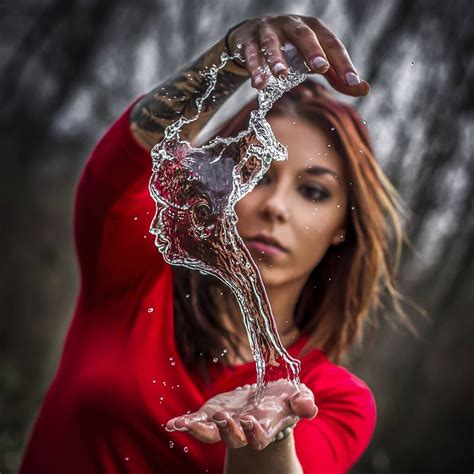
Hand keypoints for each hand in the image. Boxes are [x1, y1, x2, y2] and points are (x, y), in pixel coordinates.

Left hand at [165, 380, 317, 449]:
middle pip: (233, 438)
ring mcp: (225, 424)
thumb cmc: (283, 399)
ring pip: (210, 434)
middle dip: (227, 430)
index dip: (256, 432)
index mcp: (265, 427)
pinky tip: (172, 424)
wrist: (265, 400)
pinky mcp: (211, 414)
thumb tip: (308, 407)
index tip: (251, 420)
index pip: (260, 437)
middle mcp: (243, 430)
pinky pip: (196, 421)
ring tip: (183, 425)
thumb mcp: (297, 396)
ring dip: (198, 430)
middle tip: (223, 417)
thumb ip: (303, 402)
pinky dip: (184, 423)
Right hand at [227, 14, 369, 95]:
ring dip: (276, 58)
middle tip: (321, 68)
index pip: (332, 44)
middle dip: (312, 50)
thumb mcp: (316, 62)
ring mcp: (269, 30)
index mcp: (314, 29)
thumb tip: (364, 90)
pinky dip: (254, 68)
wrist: (254, 37)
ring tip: (280, 76)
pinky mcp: (248, 40)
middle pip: (304, 35)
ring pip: (272, 42)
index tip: (353, 82)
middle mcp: (292, 25)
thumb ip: (338, 76)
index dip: (343, 63)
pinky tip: (259, 85)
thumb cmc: (293, 51)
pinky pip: (250, 53)